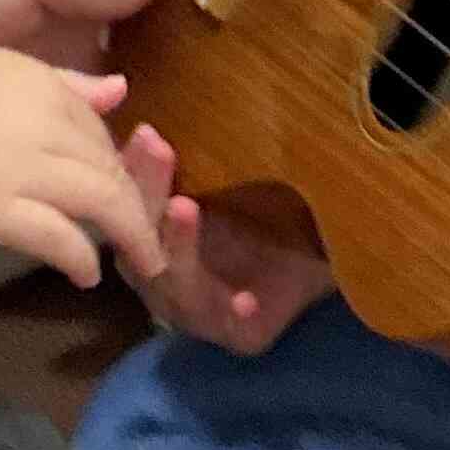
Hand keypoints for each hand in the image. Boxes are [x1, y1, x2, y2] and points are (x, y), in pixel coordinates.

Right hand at [0, 44, 167, 286]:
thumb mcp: (10, 69)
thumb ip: (67, 84)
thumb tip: (121, 92)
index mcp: (53, 91)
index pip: (106, 137)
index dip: (121, 170)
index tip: (121, 194)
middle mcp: (51, 128)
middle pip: (114, 172)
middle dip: (137, 206)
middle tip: (143, 236)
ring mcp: (26, 171)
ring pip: (102, 203)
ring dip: (130, 234)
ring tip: (138, 260)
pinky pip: (59, 238)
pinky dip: (82, 258)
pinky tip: (88, 274)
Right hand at [118, 124, 335, 350]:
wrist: (320, 260)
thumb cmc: (264, 214)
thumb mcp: (225, 181)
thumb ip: (185, 159)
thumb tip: (153, 112)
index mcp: (152, 239)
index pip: (130, 205)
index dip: (130, 171)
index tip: (144, 131)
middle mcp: (164, 279)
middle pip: (143, 241)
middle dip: (148, 195)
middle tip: (157, 149)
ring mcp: (197, 312)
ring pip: (175, 283)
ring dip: (178, 245)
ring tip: (184, 207)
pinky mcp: (237, 337)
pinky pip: (230, 328)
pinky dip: (233, 312)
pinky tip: (244, 300)